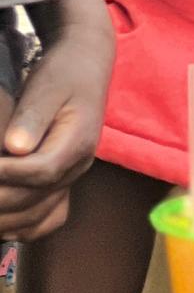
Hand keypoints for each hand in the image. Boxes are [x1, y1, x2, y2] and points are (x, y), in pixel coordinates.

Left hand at [0, 0, 112, 239]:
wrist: (86, 67)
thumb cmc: (64, 74)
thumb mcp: (47, 88)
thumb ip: (31, 118)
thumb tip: (15, 147)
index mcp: (78, 142)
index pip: (41, 171)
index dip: (7, 174)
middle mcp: (78, 165)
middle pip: (36, 197)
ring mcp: (72, 176)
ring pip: (39, 213)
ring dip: (5, 217)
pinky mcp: (64, 180)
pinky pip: (48, 217)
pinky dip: (23, 225)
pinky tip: (3, 221)